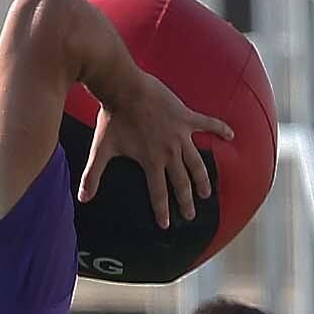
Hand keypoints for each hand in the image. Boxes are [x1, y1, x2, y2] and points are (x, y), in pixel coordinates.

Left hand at [80, 72, 233, 228]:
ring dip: (203, 178)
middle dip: (186, 201)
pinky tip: (231, 136)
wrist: (124, 87)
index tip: (166, 225)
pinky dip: (220, 129)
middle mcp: (169, 152)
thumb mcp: (101, 149)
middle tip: (191, 215)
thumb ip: (92, 175)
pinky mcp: (187, 117)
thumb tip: (82, 198)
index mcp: (151, 161)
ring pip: (197, 162)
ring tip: (207, 193)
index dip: (162, 210)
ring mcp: (181, 134)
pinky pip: (208, 124)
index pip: (158, 192)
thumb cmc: (112, 118)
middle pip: (181, 182)